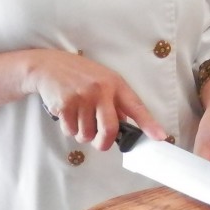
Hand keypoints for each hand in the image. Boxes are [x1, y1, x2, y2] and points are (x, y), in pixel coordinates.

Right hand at [29, 50, 164, 149]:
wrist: (49, 66)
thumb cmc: (80, 75)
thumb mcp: (103, 80)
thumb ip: (115, 102)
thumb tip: (123, 127)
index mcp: (116, 84)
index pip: (137, 107)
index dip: (149, 124)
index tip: (160, 137)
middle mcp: (101, 90)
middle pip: (110, 130)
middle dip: (104, 143)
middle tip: (101, 143)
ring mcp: (83, 97)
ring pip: (88, 134)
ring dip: (83, 134)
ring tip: (79, 117)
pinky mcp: (65, 105)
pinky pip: (71, 131)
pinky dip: (70, 129)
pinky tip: (68, 114)